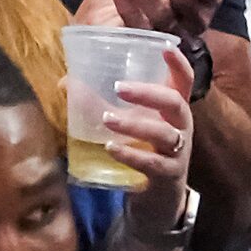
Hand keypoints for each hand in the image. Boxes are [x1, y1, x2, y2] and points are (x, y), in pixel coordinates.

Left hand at [110, 46, 197, 234]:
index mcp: (174, 110)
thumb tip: (66, 82)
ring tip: (107, 119)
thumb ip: (103, 104)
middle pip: (176, 103)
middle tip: (120, 88)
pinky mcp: (169, 176)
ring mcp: (178, 152)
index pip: (184, 81)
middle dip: (149, 92)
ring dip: (134, 123)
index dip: (178, 63)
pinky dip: (131, 154)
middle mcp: (181, 128)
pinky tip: (111, 148)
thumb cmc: (143, 154)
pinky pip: (153, 163)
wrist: (158, 203)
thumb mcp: (130, 127)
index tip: (165, 46)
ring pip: (163, 132)